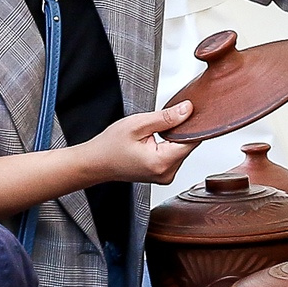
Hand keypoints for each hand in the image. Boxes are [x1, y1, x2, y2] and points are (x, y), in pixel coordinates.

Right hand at [74, 104, 197, 184]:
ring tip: (151, 135)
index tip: (183, 114)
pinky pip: (174, 156)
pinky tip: (153, 143)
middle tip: (158, 124)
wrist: (96, 162)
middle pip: (188, 146)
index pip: (192, 141)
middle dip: (178, 131)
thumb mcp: (138, 124)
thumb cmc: (110, 146)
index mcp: (162, 162)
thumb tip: (188, 110)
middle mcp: (167, 173)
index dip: (190, 124)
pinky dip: (168, 146)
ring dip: (172, 139)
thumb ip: (166, 117)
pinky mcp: (163, 175)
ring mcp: (165, 176)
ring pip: (182, 150)